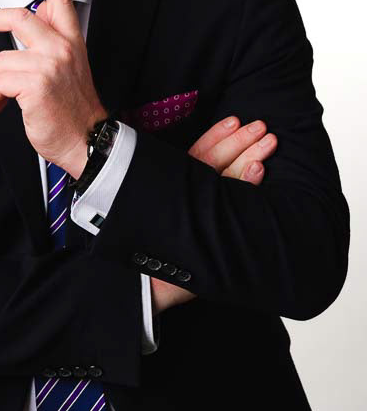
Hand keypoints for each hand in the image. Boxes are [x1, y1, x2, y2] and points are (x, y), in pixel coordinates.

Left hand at [0, 0, 106, 177]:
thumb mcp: (70, 66)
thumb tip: (35, 13)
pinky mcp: (35, 84)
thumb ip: (53, 39)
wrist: (87, 140)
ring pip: (1, 59)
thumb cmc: (73, 108)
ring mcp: (49, 65)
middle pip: (18, 17)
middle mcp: (62, 47)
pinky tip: (2, 107)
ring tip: (4, 98)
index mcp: (73, 40)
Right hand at [150, 115, 277, 313]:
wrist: (142, 290)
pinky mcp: (195, 226)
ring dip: (245, 154)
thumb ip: (193, 197)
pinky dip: (243, 184)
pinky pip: (223, 200)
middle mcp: (181, 195)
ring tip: (268, 140)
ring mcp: (187, 208)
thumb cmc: (162, 257)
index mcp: (177, 189)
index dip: (218, 137)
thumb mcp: (178, 219)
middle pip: (212, 161)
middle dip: (239, 142)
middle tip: (262, 127)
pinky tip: (260, 171)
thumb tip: (227, 172)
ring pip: (219, 174)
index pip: (198, 155)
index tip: (235, 120)